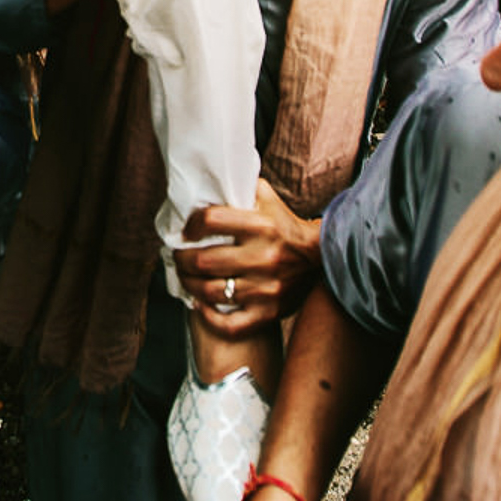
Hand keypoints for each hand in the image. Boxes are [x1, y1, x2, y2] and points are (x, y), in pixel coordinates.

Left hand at [176, 178, 321, 336]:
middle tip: (178, 256)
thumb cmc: (285, 225)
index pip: (211, 220)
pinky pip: (231, 324)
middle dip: (182, 259)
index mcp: (261, 226)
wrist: (322, 257)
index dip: (190, 226)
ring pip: (211, 292)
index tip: (186, 231)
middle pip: (204, 261)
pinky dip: (210, 316)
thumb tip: (208, 176)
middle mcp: (263, 257)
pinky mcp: (269, 312)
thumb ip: (239, 186)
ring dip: (189, 285)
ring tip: (185, 277)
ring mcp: (266, 288)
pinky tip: (201, 305)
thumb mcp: (266, 198)